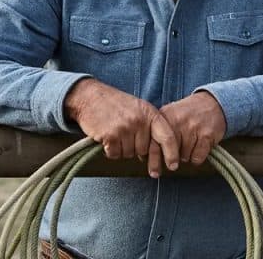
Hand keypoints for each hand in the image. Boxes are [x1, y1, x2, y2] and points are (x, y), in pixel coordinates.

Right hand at [64, 79, 179, 177]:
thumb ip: (149, 126)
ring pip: (129, 154)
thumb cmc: (114, 104)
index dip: (172, 154)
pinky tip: (106, 137)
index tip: (173, 166)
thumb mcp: (138, 108)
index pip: (167, 137)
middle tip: (124, 133)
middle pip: (145, 150)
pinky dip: (110, 150)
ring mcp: (125, 128)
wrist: (89, 97)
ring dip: (121, 148)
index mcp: (149, 112)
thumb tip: (155, 153)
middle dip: (135, 147)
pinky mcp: (110, 136)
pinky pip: (115, 154)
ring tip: (115, 132)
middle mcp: (139, 120)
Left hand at [158, 91, 226, 165]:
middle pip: (170, 154)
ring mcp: (192, 128)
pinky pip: (197, 157)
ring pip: (184, 157)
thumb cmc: (187, 114)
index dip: (154, 160)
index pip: (154, 143)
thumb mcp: (169, 116)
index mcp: (165, 117)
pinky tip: (199, 145)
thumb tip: (144, 157)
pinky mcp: (206, 135)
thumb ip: (156, 133)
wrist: (211, 103)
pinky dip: (198, 156)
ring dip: (187, 155)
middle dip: (172, 159)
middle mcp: (177, 121)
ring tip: (190, 142)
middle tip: (175, 158)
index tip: (154, 171)